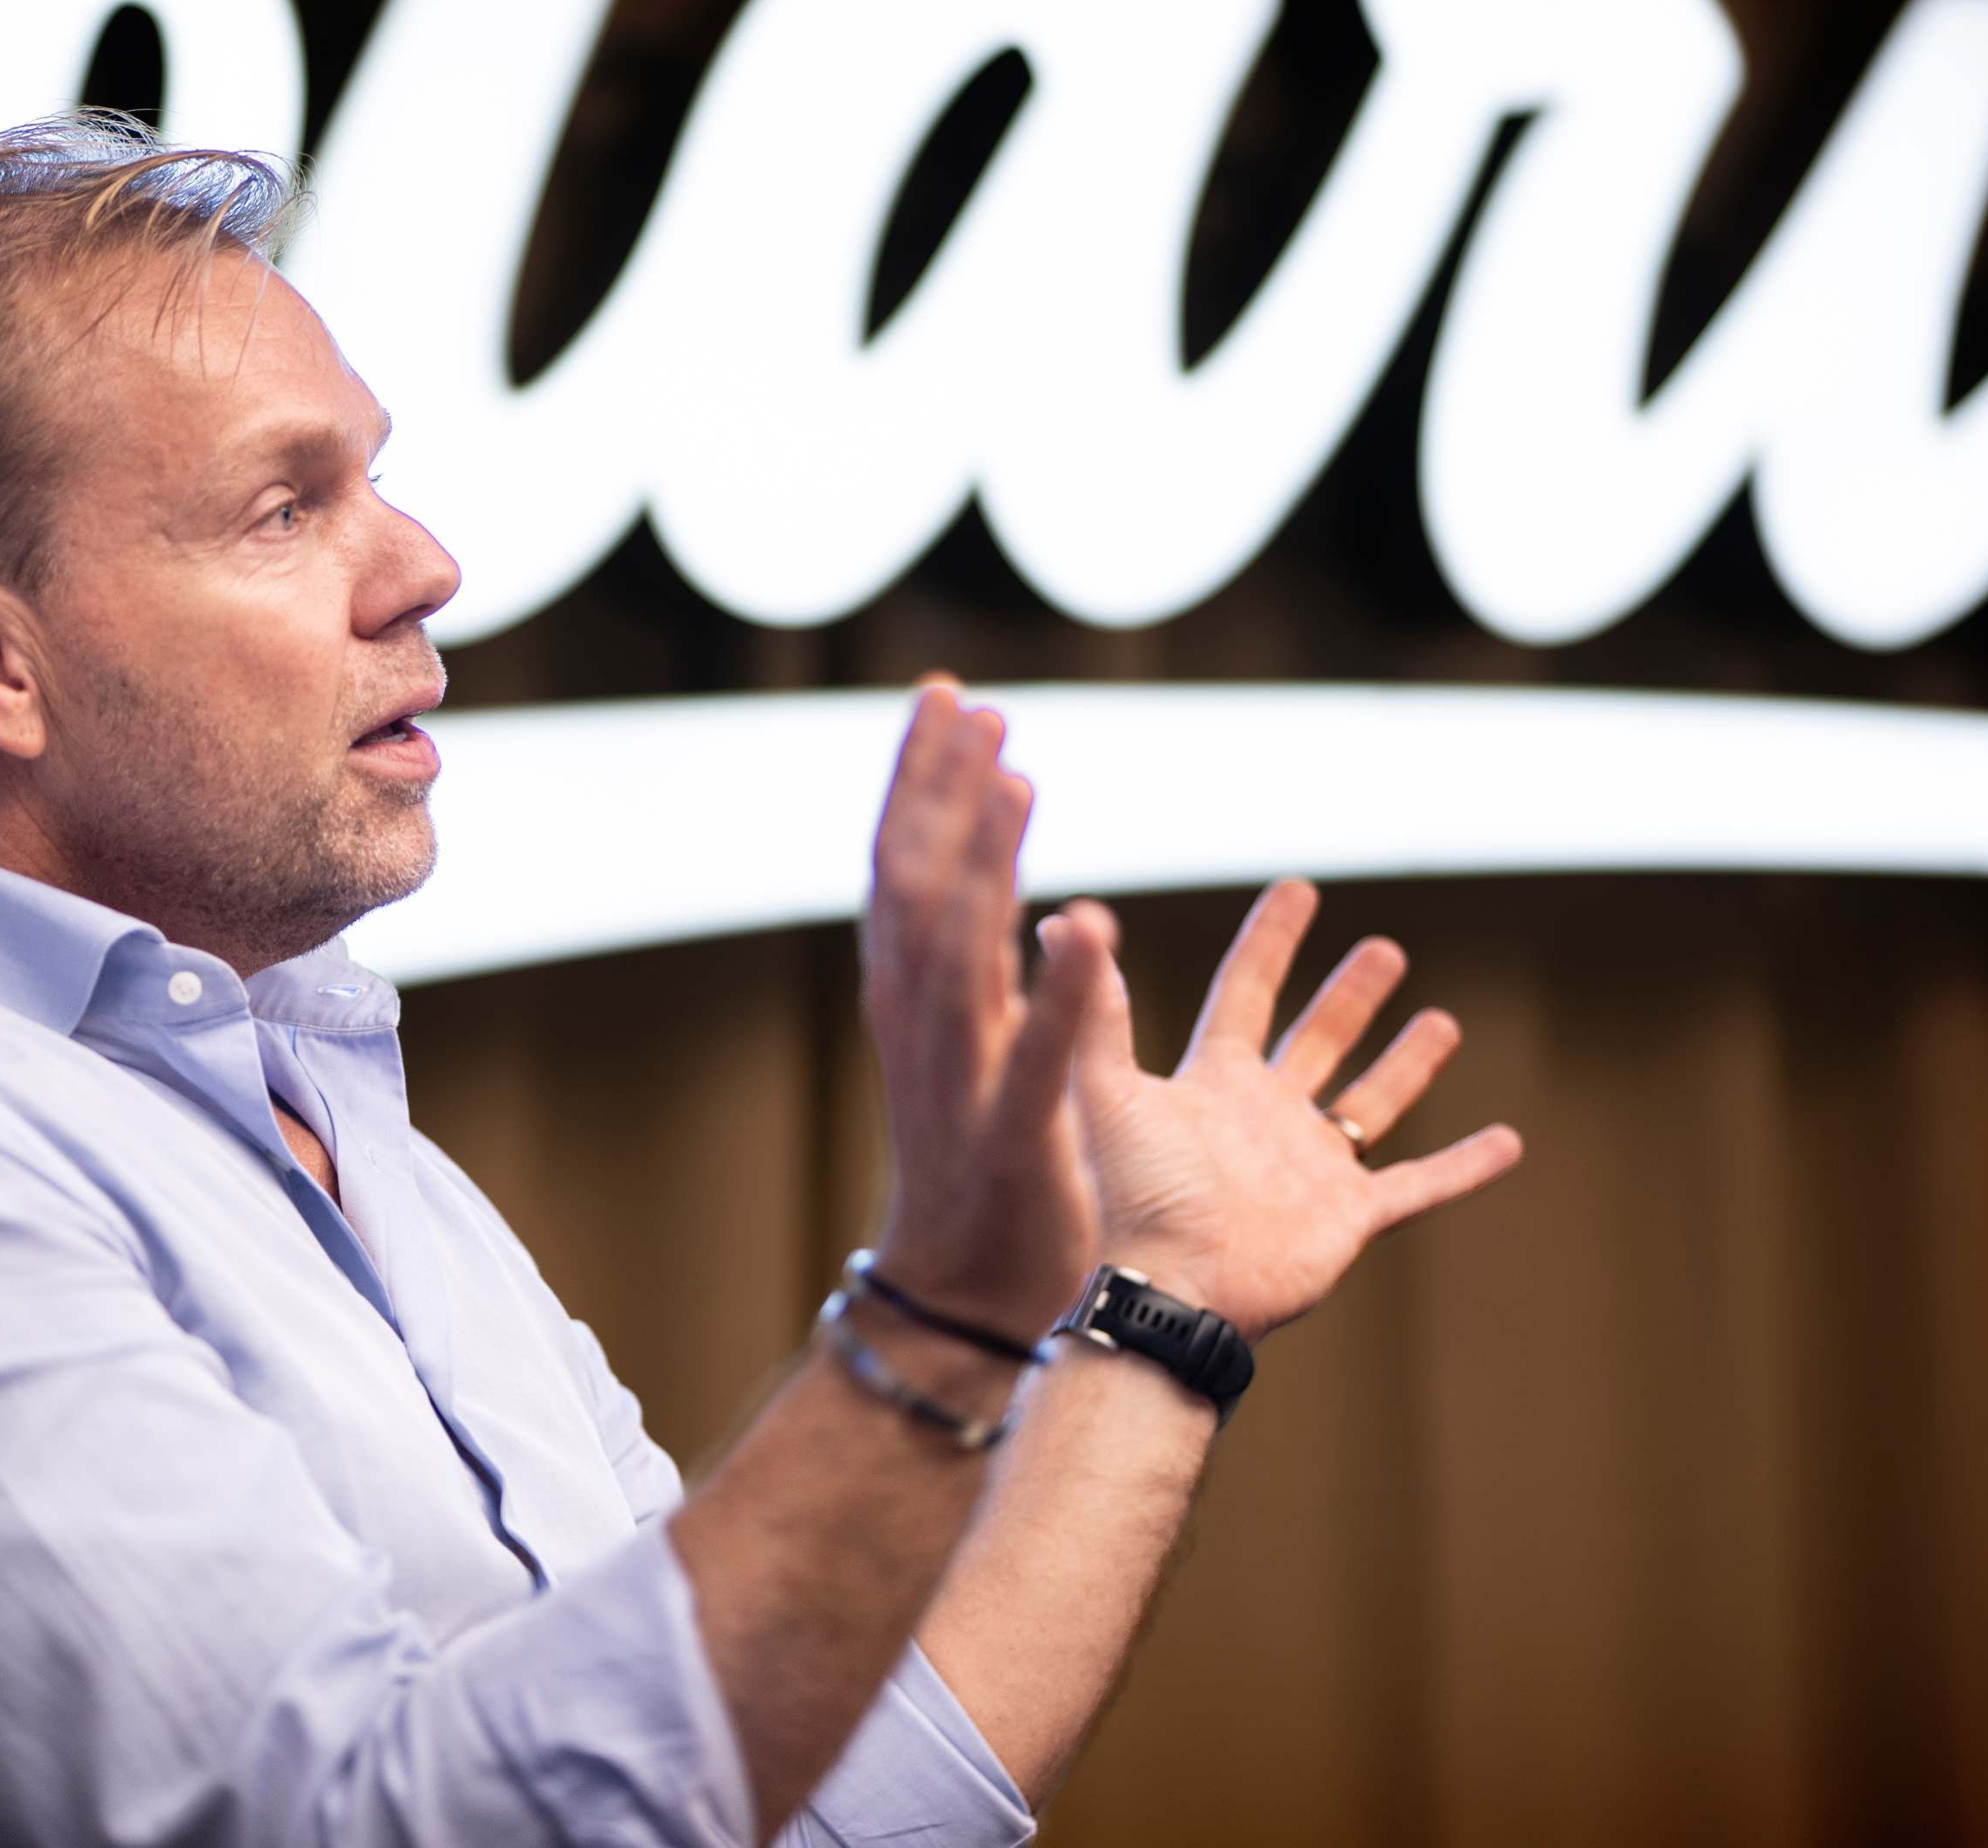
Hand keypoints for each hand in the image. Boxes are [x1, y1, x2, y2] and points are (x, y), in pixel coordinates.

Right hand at [860, 685, 1110, 1338]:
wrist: (961, 1292)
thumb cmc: (973, 1158)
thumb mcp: (966, 1038)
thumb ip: (970, 952)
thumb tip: (982, 863)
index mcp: (911, 993)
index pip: (904, 861)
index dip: (921, 777)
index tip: (948, 695)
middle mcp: (919, 1022)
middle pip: (916, 884)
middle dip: (940, 789)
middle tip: (968, 704)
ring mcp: (959, 1077)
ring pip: (960, 950)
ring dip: (984, 861)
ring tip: (1012, 776)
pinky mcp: (1011, 1134)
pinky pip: (1035, 1053)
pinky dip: (1056, 988)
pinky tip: (1082, 923)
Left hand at [1066, 880, 1522, 1341]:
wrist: (1176, 1290)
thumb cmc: (1140, 1196)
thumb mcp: (1109, 1089)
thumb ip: (1097, 1009)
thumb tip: (1068, 916)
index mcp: (1214, 1082)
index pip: (1247, 992)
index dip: (1271, 941)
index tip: (1299, 888)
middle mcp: (1266, 1118)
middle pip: (1316, 1040)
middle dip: (1349, 996)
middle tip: (1384, 948)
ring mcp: (1312, 1168)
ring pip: (1370, 1102)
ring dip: (1407, 1063)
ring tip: (1442, 1020)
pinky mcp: (1351, 1217)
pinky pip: (1421, 1185)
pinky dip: (1466, 1166)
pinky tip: (1509, 1141)